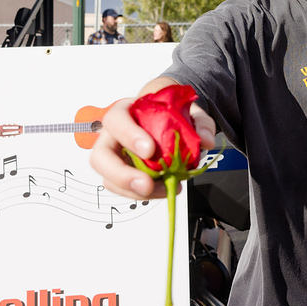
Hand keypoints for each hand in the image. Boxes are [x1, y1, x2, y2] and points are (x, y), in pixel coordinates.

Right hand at [89, 97, 216, 199]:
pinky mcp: (120, 173)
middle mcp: (112, 134)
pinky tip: (161, 190)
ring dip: (131, 190)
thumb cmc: (168, 113)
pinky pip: (121, 188)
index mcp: (125, 111)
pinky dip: (139, 194)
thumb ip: (200, 122)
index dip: (129, 136)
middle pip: (100, 155)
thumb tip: (206, 141)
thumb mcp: (189, 111)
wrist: (165, 121)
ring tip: (160, 189)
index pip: (116, 120)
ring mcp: (113, 156)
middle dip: (121, 174)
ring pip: (107, 177)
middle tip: (146, 184)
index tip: (149, 150)